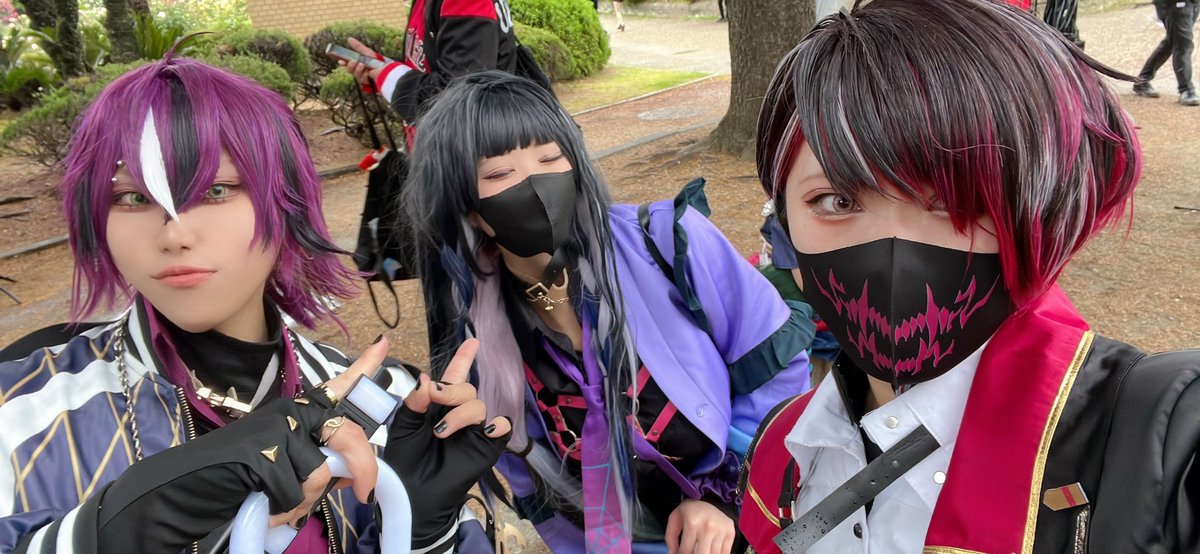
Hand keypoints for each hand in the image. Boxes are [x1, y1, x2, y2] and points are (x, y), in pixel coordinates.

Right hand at [95, 338, 394, 548]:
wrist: (178, 492)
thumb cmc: (234, 484)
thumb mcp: (284, 472)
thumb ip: (318, 466)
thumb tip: (353, 474)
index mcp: (294, 415)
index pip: (335, 388)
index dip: (363, 369)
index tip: (383, 346)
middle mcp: (288, 414)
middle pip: (347, 434)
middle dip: (363, 466)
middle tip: (364, 491)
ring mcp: (274, 430)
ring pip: (321, 473)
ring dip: (304, 501)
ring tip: (276, 501)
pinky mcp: (262, 452)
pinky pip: (297, 492)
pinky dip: (283, 511)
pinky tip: (264, 506)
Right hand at [340, 37, 383, 87]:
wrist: (385, 70)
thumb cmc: (377, 61)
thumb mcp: (366, 52)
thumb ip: (357, 46)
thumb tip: (349, 38)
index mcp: (358, 63)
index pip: (348, 63)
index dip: (343, 62)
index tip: (340, 60)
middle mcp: (359, 70)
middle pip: (350, 69)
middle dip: (349, 65)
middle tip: (352, 61)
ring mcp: (362, 77)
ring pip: (354, 74)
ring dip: (357, 69)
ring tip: (362, 65)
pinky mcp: (365, 82)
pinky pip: (360, 79)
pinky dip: (363, 74)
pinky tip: (367, 72)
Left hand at [384, 339, 511, 543]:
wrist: (411, 494)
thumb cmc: (404, 461)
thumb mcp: (403, 426)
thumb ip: (415, 402)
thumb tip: (430, 380)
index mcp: (438, 406)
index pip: (454, 377)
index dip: (464, 358)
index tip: (472, 340)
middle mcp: (458, 414)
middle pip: (466, 388)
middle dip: (451, 389)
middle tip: (436, 397)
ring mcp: (474, 431)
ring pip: (478, 406)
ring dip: (460, 414)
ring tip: (441, 432)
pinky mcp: (486, 448)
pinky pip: (501, 428)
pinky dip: (497, 424)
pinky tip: (486, 430)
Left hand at [665, 498, 735, 553]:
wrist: (710, 498)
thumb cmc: (690, 511)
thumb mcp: (675, 518)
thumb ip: (670, 537)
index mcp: (692, 523)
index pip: (686, 551)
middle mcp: (708, 527)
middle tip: (692, 552)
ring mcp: (721, 531)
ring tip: (701, 550)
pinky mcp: (730, 533)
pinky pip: (725, 553)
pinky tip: (710, 551)